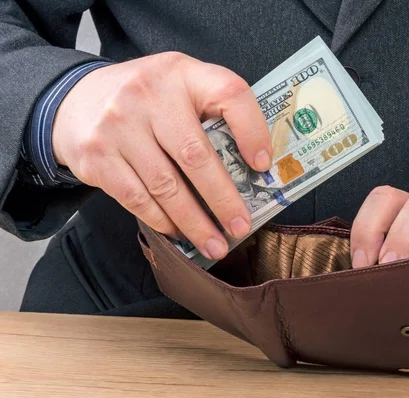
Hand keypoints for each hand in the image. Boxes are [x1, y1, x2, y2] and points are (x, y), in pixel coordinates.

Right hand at [53, 52, 271, 259]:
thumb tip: (251, 169)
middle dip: (223, 199)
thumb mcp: (180, 86)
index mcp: (182, 72)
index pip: (229, 93)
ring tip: (215, 244)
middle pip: (195, 155)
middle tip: (241, 226)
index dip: (253, 131)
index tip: (263, 166)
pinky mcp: (96, 156)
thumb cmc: (146, 100)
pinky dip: (163, 221)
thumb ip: (212, 111)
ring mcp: (118, 125)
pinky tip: (179, 233)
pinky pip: (137, 198)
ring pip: (166, 186)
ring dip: (195, 222)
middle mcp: (148, 94)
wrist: (76, 100)